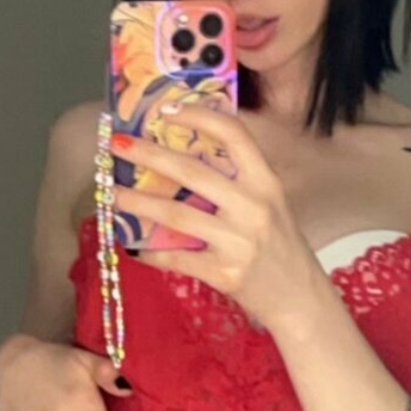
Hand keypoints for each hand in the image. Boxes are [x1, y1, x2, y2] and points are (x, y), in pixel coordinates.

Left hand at [113, 102, 317, 331]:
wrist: (299, 299)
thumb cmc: (280, 245)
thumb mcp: (271, 204)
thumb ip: (237, 181)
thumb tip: (181, 155)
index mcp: (266, 182)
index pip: (234, 135)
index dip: (199, 116)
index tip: (166, 111)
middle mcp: (254, 207)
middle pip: (192, 172)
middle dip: (149, 155)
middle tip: (117, 145)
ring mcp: (239, 242)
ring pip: (176, 215)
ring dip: (137, 202)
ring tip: (110, 193)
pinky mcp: (225, 273)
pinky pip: (176, 258)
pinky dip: (150, 251)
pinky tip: (132, 244)